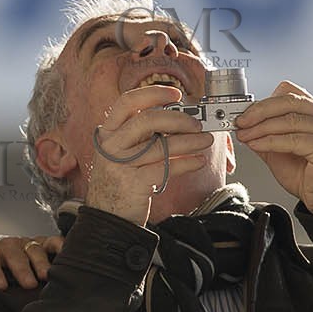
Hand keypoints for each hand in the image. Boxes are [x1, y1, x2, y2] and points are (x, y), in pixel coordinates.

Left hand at [0, 235, 63, 308]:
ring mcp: (26, 243)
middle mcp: (6, 245)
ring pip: (33, 248)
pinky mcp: (43, 243)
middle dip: (20, 267)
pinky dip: (60, 247)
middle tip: (28, 284)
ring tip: (46, 278)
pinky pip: (53, 242)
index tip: (0, 286)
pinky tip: (66, 257)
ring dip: (40, 262)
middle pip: (13, 253)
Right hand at [84, 85, 213, 225]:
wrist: (107, 218)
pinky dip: (186, 163)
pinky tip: (198, 161)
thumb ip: (140, 135)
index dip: (153, 93)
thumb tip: (178, 118)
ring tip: (205, 141)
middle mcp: (111, 145)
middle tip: (197, 124)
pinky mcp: (133, 184)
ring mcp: (120, 165)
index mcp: (108, 132)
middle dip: (178, 119)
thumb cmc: (120, 181)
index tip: (176, 93)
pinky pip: (166, 168)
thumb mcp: (121, 152)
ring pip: (161, 146)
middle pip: (147, 120)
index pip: (128, 102)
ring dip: (189, 142)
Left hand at [233, 79, 312, 214]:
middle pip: (289, 101)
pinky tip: (256, 145)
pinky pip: (292, 139)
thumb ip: (266, 135)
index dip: (265, 101)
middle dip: (260, 111)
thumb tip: (245, 125)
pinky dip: (270, 141)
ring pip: (289, 120)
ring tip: (245, 135)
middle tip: (241, 122)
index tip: (245, 112)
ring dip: (261, 127)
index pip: (290, 93)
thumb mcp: (280, 150)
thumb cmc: (307, 175)